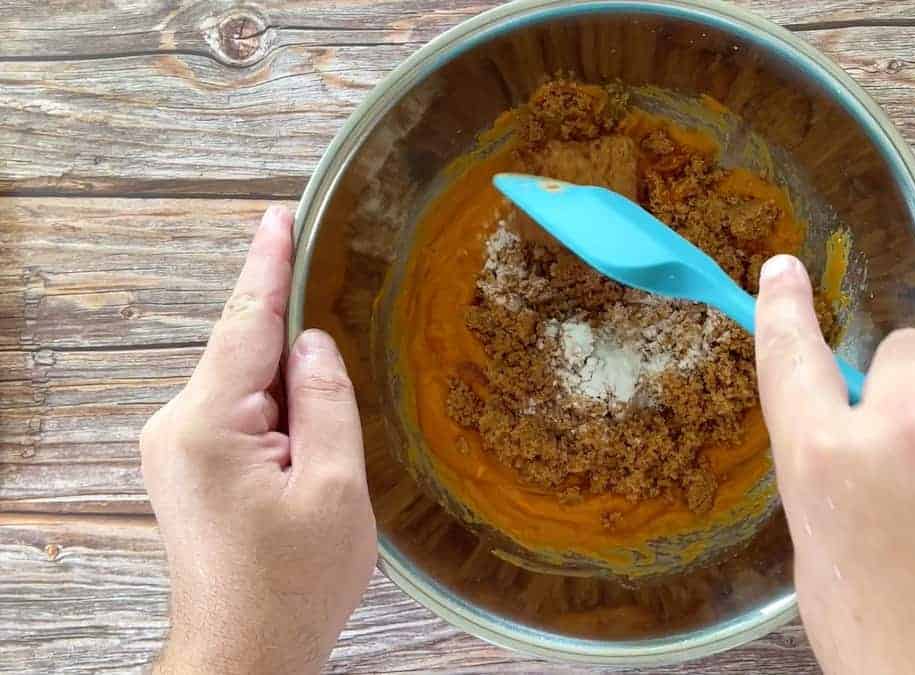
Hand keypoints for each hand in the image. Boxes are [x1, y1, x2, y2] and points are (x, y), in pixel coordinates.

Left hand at [140, 206, 375, 674]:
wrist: (243, 656)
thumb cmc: (290, 587)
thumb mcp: (333, 490)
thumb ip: (326, 402)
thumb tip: (314, 341)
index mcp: (207, 427)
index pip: (245, 324)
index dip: (270, 266)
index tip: (280, 215)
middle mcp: (176, 427)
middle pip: (245, 352)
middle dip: (297, 343)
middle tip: (340, 354)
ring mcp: (175, 447)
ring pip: (244, 384)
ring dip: (291, 387)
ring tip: (327, 436)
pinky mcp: (187, 467)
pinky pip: (236, 412)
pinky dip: (275, 408)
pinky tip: (306, 437)